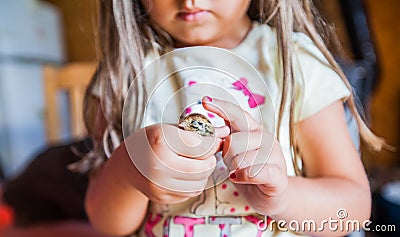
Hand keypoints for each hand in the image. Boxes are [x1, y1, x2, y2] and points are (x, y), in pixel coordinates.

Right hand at [124, 123, 227, 203]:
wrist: (128, 163)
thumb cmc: (153, 140)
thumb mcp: (171, 128)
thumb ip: (198, 131)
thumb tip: (226, 132)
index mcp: (160, 140)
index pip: (202, 146)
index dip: (214, 143)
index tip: (216, 140)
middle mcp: (157, 164)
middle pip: (203, 167)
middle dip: (211, 160)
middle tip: (209, 153)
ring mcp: (158, 184)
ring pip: (199, 182)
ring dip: (204, 173)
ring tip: (198, 163)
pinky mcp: (161, 197)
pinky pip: (191, 192)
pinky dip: (195, 183)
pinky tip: (187, 173)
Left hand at [202, 96, 288, 214]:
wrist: (272, 194)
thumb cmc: (249, 169)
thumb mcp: (236, 150)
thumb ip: (225, 137)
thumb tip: (210, 129)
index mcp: (254, 129)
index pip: (237, 113)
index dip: (221, 107)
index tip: (205, 101)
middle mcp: (266, 138)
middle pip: (233, 141)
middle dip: (226, 156)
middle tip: (231, 163)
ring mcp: (274, 156)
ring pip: (241, 159)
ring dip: (234, 169)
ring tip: (239, 171)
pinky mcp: (277, 175)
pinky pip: (253, 173)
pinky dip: (242, 177)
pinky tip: (239, 177)